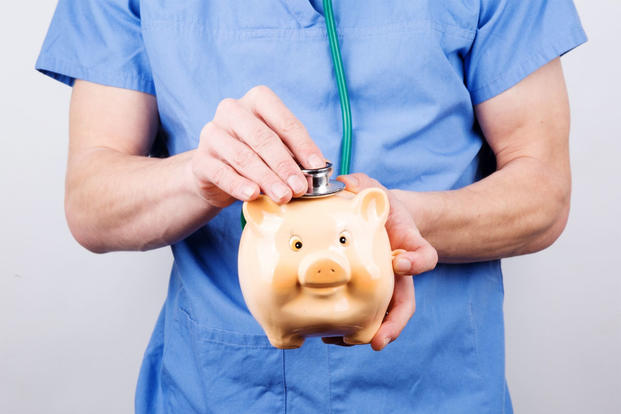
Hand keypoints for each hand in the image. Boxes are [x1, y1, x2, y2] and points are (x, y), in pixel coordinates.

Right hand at [190, 85, 324, 207]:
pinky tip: (253, 195)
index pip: (283, 120)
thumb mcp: (279, 150)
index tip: (317, 167)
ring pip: (243, 156)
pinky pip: (221, 172)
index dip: (302, 145)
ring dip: (266, 178)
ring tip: (283, 196)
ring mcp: (213, 133)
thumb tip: (321, 168)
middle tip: (299, 187)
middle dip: (284, 165)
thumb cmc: (256, 156)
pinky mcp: (200, 159)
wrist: (217, 174)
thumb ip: (296, 155)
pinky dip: (239, 185)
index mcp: (257, 100)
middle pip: (262, 138)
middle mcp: (232, 111)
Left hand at [323, 173, 437, 350]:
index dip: (415, 262)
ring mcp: (383, 287)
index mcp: (406, 248)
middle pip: (404, 304)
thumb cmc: (377, 208)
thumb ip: (363, 185)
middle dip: (392, 325)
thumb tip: (346, 182)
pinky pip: (359, 317)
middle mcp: (398, 274)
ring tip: (343, 342)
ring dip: (365, 334)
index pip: (423, 257)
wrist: (375, 222)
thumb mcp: (374, 190)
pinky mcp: (363, 294)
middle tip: (378, 340)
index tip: (399, 262)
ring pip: (382, 318)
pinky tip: (325, 335)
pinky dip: (346, 329)